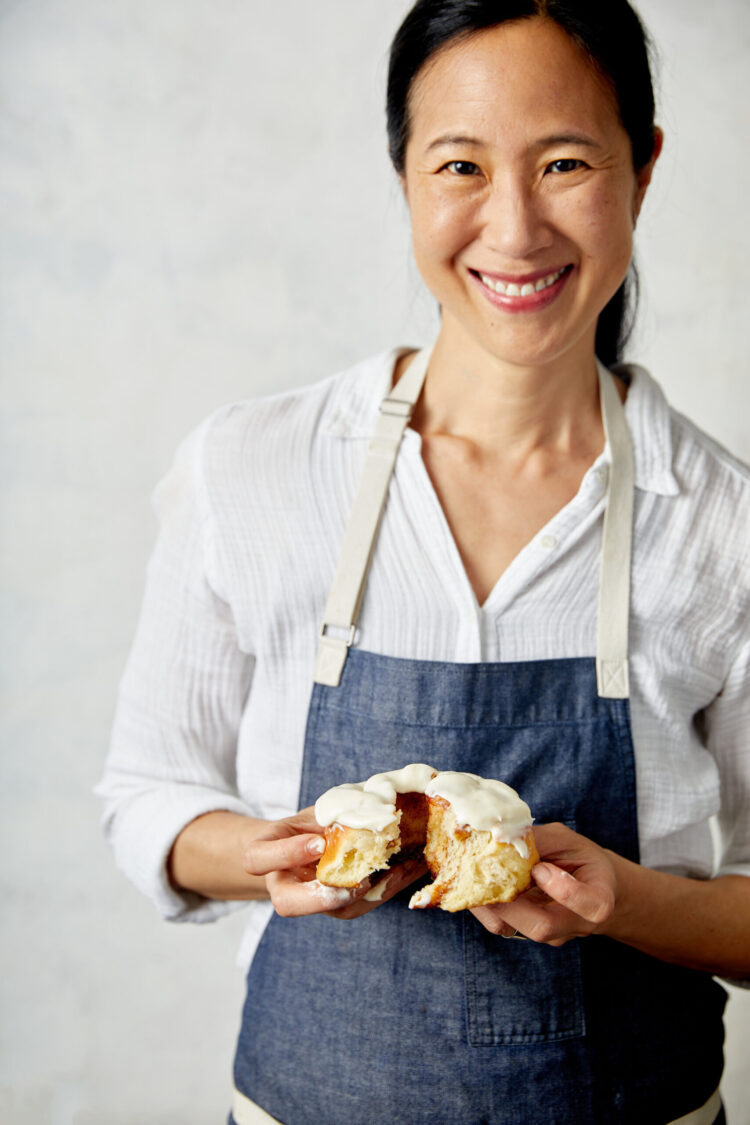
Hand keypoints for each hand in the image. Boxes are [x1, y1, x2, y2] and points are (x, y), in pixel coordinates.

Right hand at [243, 807, 426, 918]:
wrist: (309, 846)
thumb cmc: (309, 824)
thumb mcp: (312, 813)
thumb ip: (329, 813)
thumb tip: (371, 803)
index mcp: (265, 853)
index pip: (257, 860)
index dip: (285, 854)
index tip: (317, 843)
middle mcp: (283, 884)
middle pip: (287, 904)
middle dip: (322, 896)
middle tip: (357, 876)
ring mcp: (311, 901)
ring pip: (335, 909)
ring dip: (372, 889)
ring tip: (402, 866)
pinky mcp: (339, 907)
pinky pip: (361, 905)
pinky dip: (388, 887)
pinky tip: (410, 867)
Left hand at [471, 822, 616, 944]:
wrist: (589, 886)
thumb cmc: (579, 858)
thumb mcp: (567, 840)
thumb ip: (541, 841)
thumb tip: (501, 836)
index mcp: (599, 900)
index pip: (591, 907)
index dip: (565, 890)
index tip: (541, 868)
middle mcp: (575, 925)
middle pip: (542, 927)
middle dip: (510, 901)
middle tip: (489, 873)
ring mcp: (550, 934)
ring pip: (514, 929)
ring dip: (489, 903)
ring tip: (474, 875)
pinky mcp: (528, 933)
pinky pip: (502, 926)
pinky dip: (484, 906)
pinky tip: (476, 883)